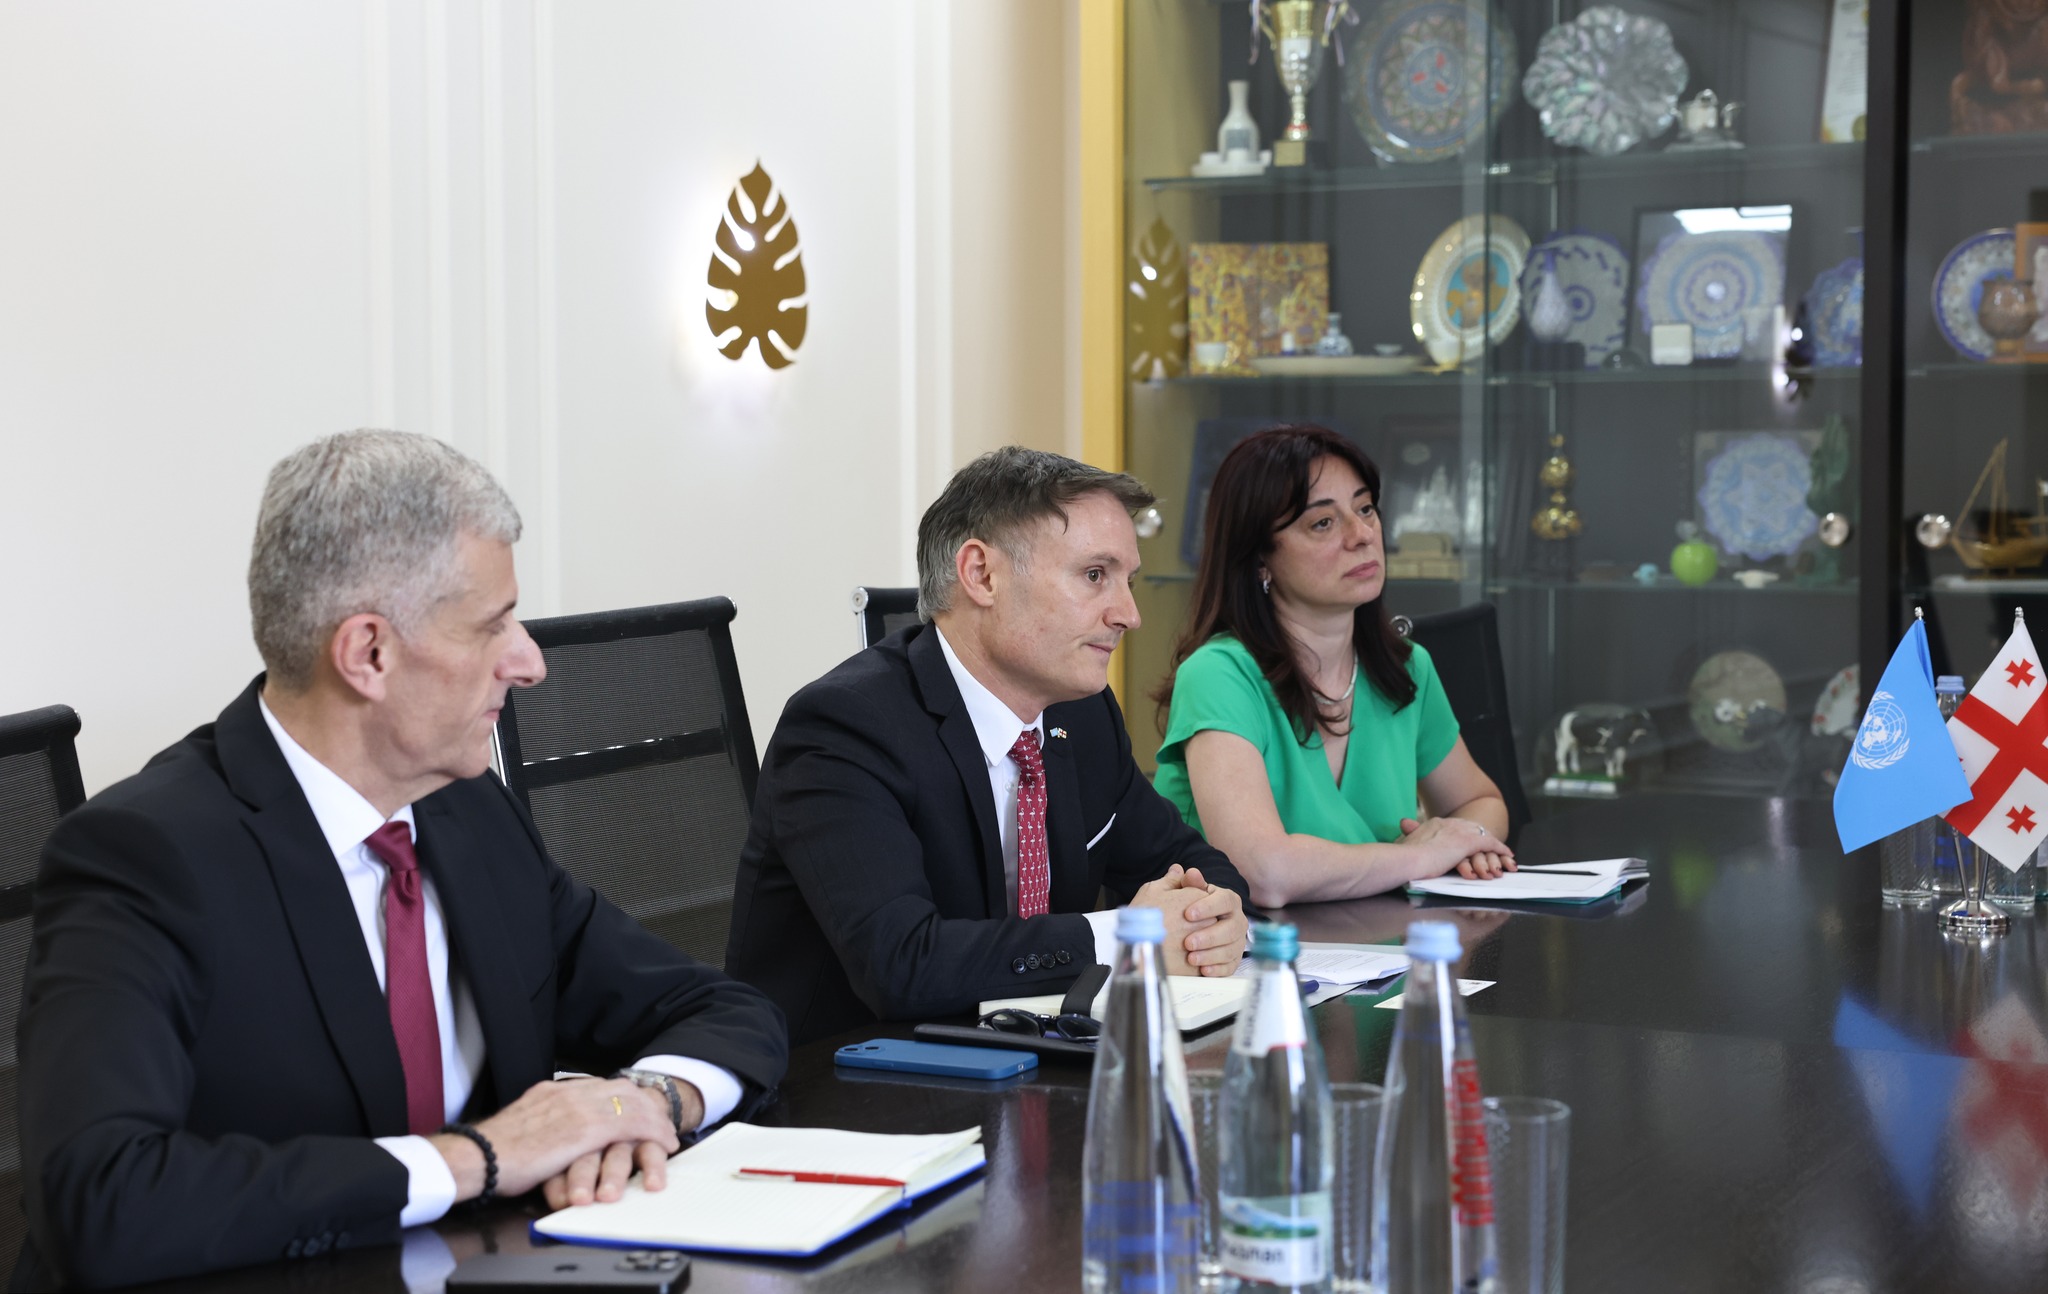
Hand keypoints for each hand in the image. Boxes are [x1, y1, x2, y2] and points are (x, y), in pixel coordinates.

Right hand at [429, 1077, 679, 1206]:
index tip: (634, 1109)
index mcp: (551, 1091)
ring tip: (667, 1134)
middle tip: (659, 1121)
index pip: (598, 1087)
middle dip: (644, 1104)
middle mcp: (568, 1092)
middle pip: (620, 1089)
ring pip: (631, 1102)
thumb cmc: (491, 1153)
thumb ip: (541, 1125)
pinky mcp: (587, 1128)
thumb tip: (548, 1137)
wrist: (478, 1157)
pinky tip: (664, 1143)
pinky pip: (632, 1123)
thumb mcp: (521, 1129)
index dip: (621, 1098)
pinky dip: (652, 1132)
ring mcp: (579, 1107)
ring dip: (654, 1119)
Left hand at [1177, 867, 1247, 976]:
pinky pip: (1230, 966)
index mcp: (1228, 900)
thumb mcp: (1185, 892)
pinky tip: (1203, 970)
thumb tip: (1186, 871)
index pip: (1225, 900)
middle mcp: (1237, 920)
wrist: (1193, 927)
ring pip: (1231, 949)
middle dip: (1209, 937)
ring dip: (1211, 955)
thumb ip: (1186, 883)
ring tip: (1191, 958)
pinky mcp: (1233, 959)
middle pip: (1231, 929)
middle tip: (1188, 942)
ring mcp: (1237, 941)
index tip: (1188, 914)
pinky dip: (1217, 969)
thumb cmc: (1190, 907)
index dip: (1208, 907)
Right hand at [1397, 816, 1514, 880]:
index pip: (1456, 827)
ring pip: (1483, 835)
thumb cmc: (1403, 857)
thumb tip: (1404, 827)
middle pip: (1472, 828)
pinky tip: (1507, 855)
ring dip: (1493, 847)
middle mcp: (1449, 823)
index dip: (1465, 834)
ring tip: (1502, 854)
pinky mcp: (1468, 842)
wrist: (1408, 859)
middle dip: (1482, 838)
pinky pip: (1490, 843)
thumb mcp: (1405, 843)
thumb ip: (1409, 836)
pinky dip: (1500, 849)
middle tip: (1492, 847)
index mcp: (1434, 824)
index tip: (1470, 841)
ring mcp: (1459, 831)